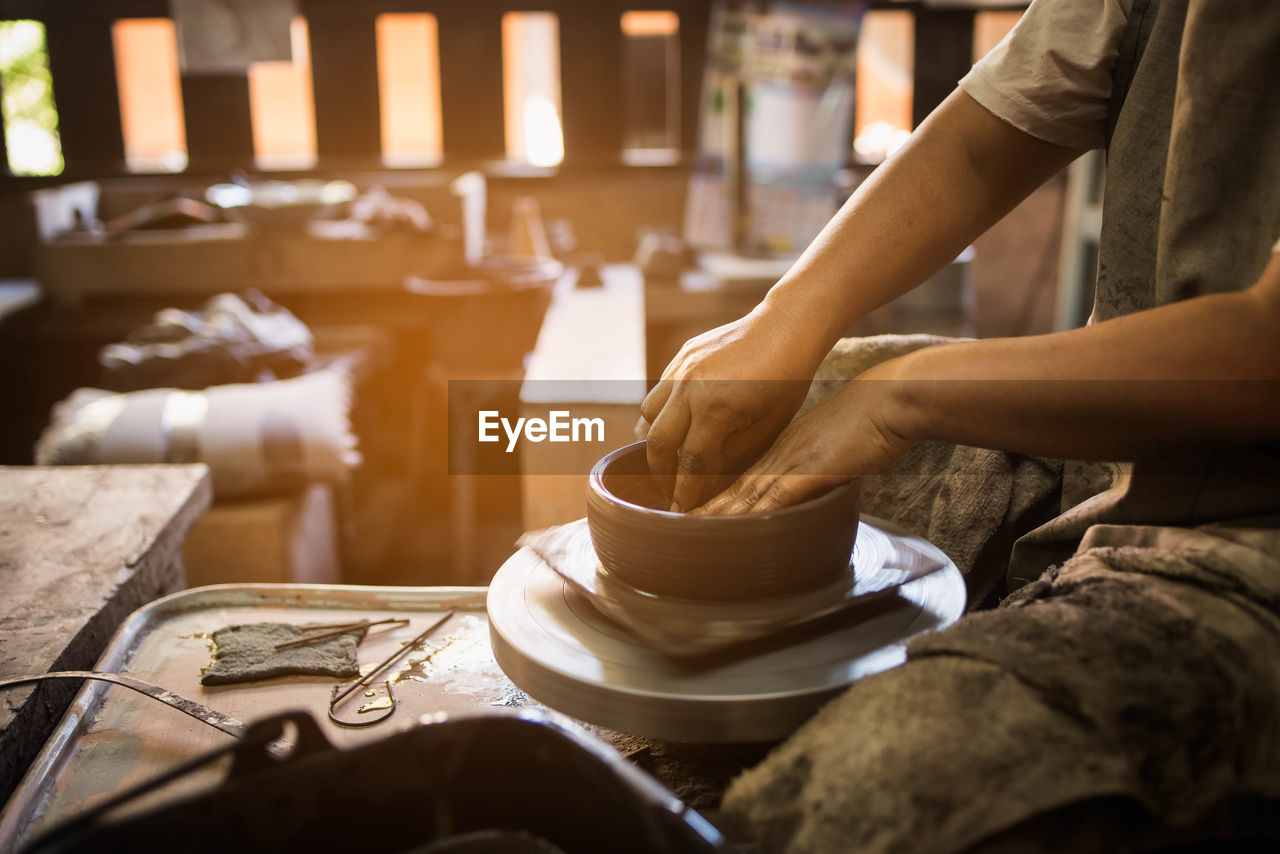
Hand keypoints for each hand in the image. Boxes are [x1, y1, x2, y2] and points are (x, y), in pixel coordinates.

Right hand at [641, 307, 824, 511]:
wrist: (786, 326)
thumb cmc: (787, 381)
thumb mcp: (766, 427)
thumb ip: (731, 456)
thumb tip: (705, 481)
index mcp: (715, 408)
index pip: (690, 463)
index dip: (684, 491)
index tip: (682, 510)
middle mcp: (690, 387)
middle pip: (658, 443)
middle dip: (662, 473)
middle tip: (671, 489)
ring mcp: (682, 368)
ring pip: (649, 415)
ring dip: (658, 440)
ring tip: (674, 456)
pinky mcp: (681, 356)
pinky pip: (660, 391)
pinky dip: (665, 412)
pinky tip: (682, 422)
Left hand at [696, 370, 914, 514]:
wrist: (888, 400)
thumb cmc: (869, 421)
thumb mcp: (832, 443)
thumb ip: (815, 463)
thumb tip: (811, 478)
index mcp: (779, 447)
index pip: (736, 476)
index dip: (711, 494)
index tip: (689, 511)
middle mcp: (776, 454)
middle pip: (728, 487)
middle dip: (699, 508)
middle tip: (671, 527)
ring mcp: (788, 462)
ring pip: (741, 496)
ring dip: (713, 518)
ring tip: (685, 535)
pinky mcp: (806, 472)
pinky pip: (770, 501)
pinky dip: (748, 519)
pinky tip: (729, 533)